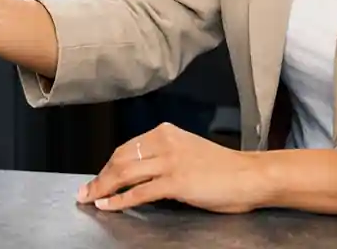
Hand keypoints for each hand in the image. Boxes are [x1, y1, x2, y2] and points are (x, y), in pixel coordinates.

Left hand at [79, 123, 265, 214]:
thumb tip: (138, 172)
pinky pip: (140, 191)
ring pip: (125, 173)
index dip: (108, 165)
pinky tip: (108, 205)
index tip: (97, 178)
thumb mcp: (188, 152)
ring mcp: (170, 161)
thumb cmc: (224, 168)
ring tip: (90, 199)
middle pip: (120, 159)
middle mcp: (164, 142)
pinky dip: (119, 199)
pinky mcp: (176, 181)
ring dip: (103, 188)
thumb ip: (164, 157)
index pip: (127, 147)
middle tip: (85, 191)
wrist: (251, 176)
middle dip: (100, 177)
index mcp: (166, 132)